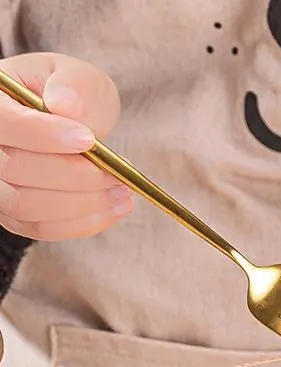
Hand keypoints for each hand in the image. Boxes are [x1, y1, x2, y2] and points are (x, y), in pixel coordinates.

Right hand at [0, 53, 131, 240]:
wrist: (72, 125)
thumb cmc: (71, 96)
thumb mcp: (78, 77)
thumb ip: (75, 85)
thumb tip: (67, 105)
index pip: (5, 123)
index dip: (44, 135)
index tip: (88, 140)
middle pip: (15, 170)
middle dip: (75, 176)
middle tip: (117, 174)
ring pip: (28, 206)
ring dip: (82, 204)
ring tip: (122, 192)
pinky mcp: (15, 214)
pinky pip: (42, 228)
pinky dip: (81, 223)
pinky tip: (113, 208)